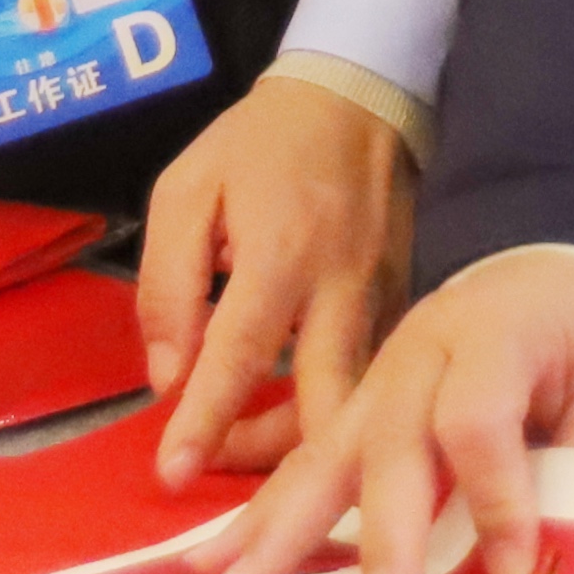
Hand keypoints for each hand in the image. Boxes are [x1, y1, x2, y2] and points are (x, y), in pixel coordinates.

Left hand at [134, 73, 412, 488]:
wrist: (358, 97)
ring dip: (302, 449)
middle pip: (321, 407)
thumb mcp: (187, 189)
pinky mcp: (405, 309)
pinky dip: (336, 416)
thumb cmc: (260, 144)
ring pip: (354, 406)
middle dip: (274, 464)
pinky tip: (293, 426)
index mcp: (281, 255)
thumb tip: (168, 374)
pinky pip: (372, 381)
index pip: (239, 357)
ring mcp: (384, 304)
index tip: (173, 474)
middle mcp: (341, 291)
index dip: (205, 421)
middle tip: (220, 476)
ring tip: (243, 455)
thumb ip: (169, 282)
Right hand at [196, 249, 573, 573]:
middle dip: (384, 533)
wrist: (570, 261)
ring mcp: (381, 373)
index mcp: (496, 332)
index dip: (495, 501)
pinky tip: (218, 557)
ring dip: (281, 522)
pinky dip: (266, 510)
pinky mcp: (362, 402)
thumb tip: (555, 563)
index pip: (477, 420)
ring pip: (328, 448)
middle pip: (392, 439)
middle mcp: (423, 349)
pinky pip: (310, 456)